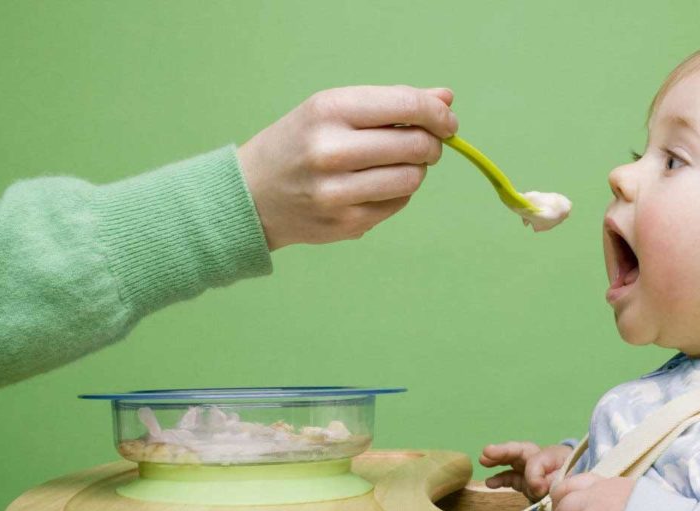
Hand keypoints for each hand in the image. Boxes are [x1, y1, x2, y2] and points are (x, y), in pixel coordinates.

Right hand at [237, 85, 458, 249]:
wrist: (252, 194)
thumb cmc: (300, 143)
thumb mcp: (334, 109)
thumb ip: (392, 103)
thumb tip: (447, 98)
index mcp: (329, 110)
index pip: (406, 106)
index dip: (438, 114)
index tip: (448, 121)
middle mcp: (331, 150)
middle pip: (417, 146)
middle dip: (432, 144)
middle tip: (424, 144)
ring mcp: (338, 192)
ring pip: (412, 178)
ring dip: (416, 170)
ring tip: (396, 164)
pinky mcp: (347, 224)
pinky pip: (399, 204)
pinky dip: (398, 193)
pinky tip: (375, 186)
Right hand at [480, 442, 572, 501]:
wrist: (581, 481)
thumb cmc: (576, 475)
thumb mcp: (569, 478)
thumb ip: (552, 481)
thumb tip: (535, 488)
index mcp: (552, 455)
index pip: (538, 462)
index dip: (535, 474)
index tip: (538, 487)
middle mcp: (537, 459)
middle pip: (519, 451)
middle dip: (503, 451)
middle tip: (487, 452)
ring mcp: (530, 470)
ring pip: (511, 461)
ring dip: (497, 460)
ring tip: (483, 460)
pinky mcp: (525, 482)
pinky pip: (510, 478)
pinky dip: (500, 480)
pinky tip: (489, 483)